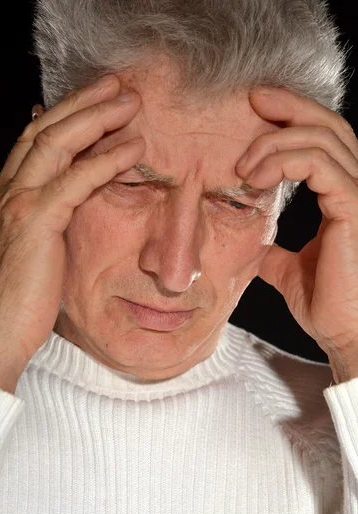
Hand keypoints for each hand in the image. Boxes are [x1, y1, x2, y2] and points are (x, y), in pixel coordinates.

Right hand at [0, 76, 144, 367]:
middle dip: (82, 103)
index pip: (33, 141)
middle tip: (118, 85)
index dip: (66, 115)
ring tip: (130, 103)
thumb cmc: (16, 300)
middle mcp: (5, 192)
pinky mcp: (34, 223)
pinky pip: (74, 180)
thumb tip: (68, 198)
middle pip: (43, 129)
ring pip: (56, 143)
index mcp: (4, 197)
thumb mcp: (30, 250)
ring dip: (96, 118)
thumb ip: (45, 218)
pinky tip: (132, 148)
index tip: (97, 101)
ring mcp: (16, 204)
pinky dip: (105, 160)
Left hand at [236, 87, 357, 381]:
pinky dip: (284, 161)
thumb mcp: (289, 271)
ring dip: (275, 142)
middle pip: (329, 126)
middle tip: (250, 103)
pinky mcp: (354, 208)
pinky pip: (320, 165)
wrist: (346, 336)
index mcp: (344, 197)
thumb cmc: (327, 305)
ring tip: (243, 167)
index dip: (294, 119)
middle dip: (289, 107)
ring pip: (323, 139)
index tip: (255, 111)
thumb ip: (275, 251)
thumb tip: (255, 246)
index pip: (325, 142)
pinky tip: (256, 178)